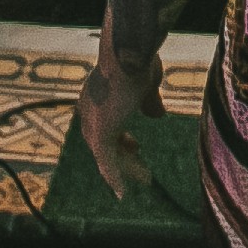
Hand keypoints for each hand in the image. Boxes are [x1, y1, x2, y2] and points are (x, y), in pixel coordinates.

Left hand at [74, 49, 163, 201]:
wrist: (128, 54)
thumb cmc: (138, 61)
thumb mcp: (147, 83)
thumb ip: (148, 100)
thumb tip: (157, 115)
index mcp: (98, 94)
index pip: (106, 122)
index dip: (121, 137)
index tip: (135, 145)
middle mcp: (90, 108)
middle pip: (104, 140)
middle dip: (123, 154)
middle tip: (141, 168)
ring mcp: (92, 122)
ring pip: (106, 154)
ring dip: (125, 168)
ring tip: (146, 179)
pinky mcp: (99, 134)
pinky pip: (106, 162)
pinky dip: (113, 178)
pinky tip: (123, 193)